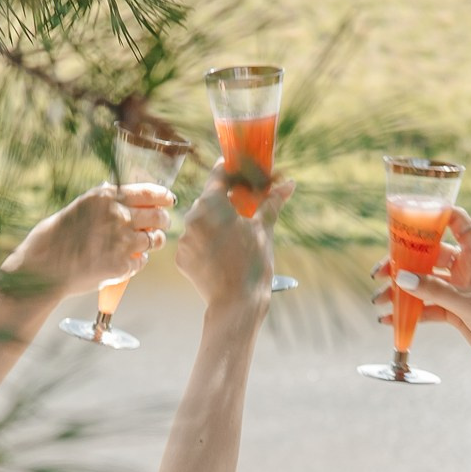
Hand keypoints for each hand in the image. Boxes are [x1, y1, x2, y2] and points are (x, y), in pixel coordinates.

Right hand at [6, 182, 173, 297]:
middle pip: (158, 216)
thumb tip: (126, 196)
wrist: (43, 266)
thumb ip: (105, 202)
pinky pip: (141, 262)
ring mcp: (122, 241)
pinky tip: (127, 262)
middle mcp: (118, 216)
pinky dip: (137, 262)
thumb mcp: (81, 207)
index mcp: (107, 197)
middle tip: (162, 224)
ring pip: (154, 240)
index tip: (169, 200)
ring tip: (146, 244)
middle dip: (163, 220)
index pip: (149, 193)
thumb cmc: (57, 236)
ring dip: (154, 242)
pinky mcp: (121, 265)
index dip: (164, 196)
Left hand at [176, 171, 292, 310]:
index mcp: (211, 205)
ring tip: (236, 233)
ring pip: (201, 222)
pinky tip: (224, 252)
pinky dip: (208, 243)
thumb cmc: (253, 263)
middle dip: (226, 199)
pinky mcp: (181, 258)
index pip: (218, 175)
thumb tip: (289, 184)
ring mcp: (184, 240)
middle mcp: (192, 218)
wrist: (237, 304)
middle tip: (245, 202)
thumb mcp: (264, 229)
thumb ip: (272, 202)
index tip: (239, 167)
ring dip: (216, 222)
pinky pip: (195, 242)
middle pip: (209, 199)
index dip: (230, 169)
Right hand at [370, 209, 470, 373]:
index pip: (458, 223)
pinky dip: (411, 312)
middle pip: (429, 256)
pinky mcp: (455, 312)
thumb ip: (433, 290)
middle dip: (404, 263)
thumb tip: (401, 278)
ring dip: (402, 291)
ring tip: (380, 301)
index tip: (411, 214)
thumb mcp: (467, 303)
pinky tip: (392, 319)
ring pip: (424, 283)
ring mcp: (459, 290)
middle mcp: (466, 268)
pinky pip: (428, 307)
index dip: (437, 214)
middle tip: (380, 272)